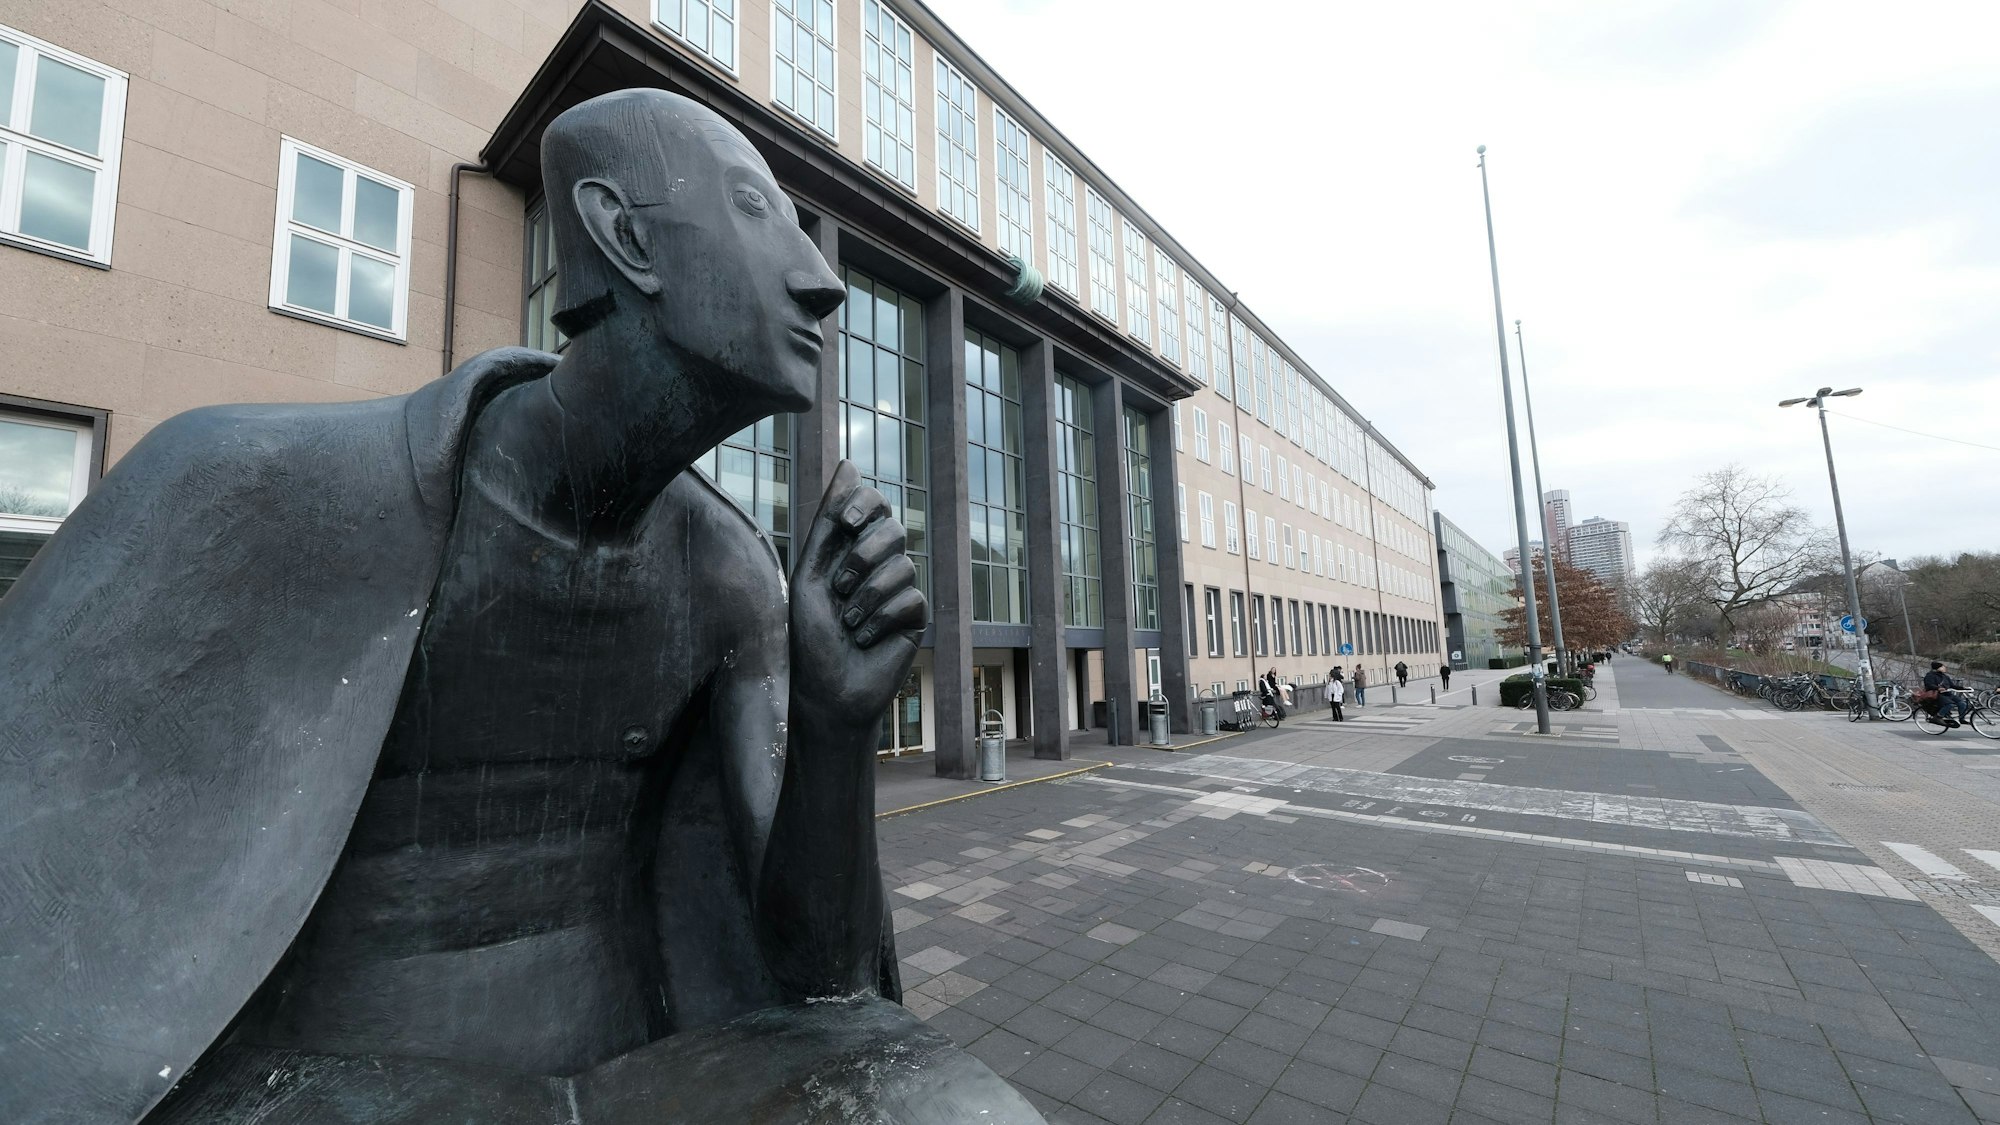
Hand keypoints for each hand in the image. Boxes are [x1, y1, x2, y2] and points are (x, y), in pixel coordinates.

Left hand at [790, 461, 928, 718]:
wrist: (824, 690)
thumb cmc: (808, 636)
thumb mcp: (810, 572)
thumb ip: (829, 521)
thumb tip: (848, 463)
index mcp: (850, 549)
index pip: (874, 505)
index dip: (865, 504)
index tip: (846, 521)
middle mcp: (878, 565)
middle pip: (893, 529)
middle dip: (863, 555)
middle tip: (839, 586)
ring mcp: (899, 591)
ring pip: (903, 565)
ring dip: (867, 596)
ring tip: (847, 622)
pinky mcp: (915, 618)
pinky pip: (911, 598)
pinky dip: (882, 618)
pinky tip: (866, 638)